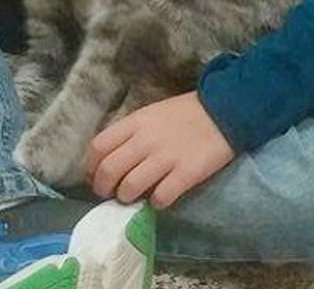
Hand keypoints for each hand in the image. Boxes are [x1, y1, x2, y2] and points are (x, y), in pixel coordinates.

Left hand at [87, 91, 233, 209]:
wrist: (223, 110)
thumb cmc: (182, 114)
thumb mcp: (148, 114)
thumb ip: (128, 134)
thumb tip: (110, 158)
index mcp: (133, 123)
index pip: (98, 147)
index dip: (90, 166)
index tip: (93, 176)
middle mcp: (144, 141)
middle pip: (110, 169)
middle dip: (102, 187)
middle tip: (107, 193)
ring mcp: (166, 158)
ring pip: (131, 186)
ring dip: (126, 196)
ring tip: (130, 198)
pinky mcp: (187, 173)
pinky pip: (162, 196)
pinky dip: (155, 203)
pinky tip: (158, 200)